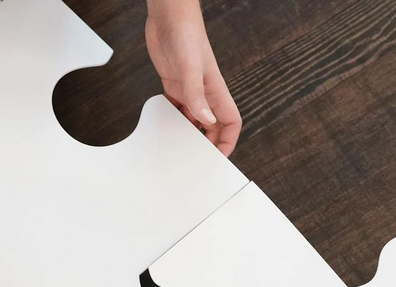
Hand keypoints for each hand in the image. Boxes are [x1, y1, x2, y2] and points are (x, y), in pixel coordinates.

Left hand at [144, 0, 240, 155]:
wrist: (169, 17)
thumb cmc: (186, 35)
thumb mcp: (191, 68)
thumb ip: (197, 95)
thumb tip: (205, 121)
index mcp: (216, 90)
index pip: (231, 122)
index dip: (228, 141)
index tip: (219, 157)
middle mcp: (205, 93)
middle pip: (212, 126)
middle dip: (207, 144)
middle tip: (196, 160)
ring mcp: (189, 90)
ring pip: (194, 120)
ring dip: (188, 134)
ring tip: (179, 149)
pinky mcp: (174, 85)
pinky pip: (176, 109)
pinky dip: (172, 120)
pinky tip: (164, 127)